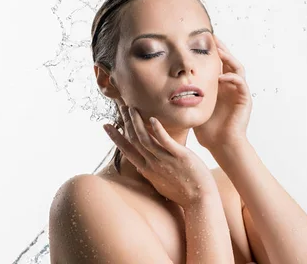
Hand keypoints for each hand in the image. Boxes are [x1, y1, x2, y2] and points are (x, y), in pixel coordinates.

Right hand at [103, 105, 217, 207]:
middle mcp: (153, 165)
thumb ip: (151, 174)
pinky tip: (153, 119)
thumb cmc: (183, 192)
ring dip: (138, 123)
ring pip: (145, 140)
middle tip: (120, 107)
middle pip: (134, 140)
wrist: (200, 201)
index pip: (127, 151)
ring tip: (132, 109)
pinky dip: (158, 130)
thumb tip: (141, 168)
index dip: (116, 137)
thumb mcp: (161, 184)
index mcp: (147, 170)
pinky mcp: (180, 157)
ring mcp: (165, 161)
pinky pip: (166, 142)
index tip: (106, 126)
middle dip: (126, 122)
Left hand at [193, 35, 252, 150]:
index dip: (211, 51)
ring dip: (229, 58)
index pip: (217, 63)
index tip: (199, 39)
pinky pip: (242, 83)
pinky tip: (222, 76)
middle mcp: (231, 85)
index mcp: (220, 86)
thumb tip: (165, 86)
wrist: (222, 145)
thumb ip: (186, 95)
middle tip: (211, 36)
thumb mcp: (194, 107)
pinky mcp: (245, 100)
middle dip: (221, 48)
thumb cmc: (207, 129)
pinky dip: (233, 78)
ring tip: (218, 51)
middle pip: (229, 60)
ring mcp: (239, 92)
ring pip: (238, 67)